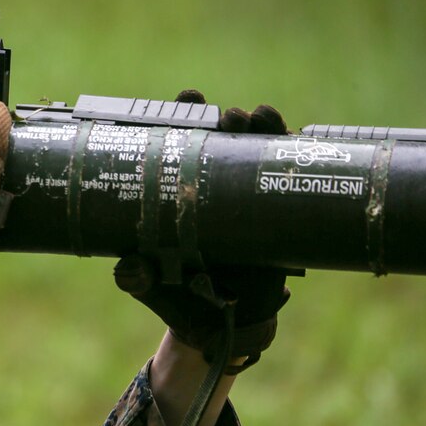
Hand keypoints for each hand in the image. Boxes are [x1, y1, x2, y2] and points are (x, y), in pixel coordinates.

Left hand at [116, 91, 291, 371]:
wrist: (215, 327)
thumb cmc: (175, 295)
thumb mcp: (148, 283)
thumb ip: (135, 275)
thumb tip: (130, 267)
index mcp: (178, 189)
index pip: (182, 139)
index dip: (185, 113)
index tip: (189, 98)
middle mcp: (213, 184)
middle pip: (224, 136)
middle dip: (229, 117)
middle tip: (229, 116)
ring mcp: (247, 196)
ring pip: (258, 148)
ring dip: (261, 125)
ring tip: (258, 117)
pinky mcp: (278, 215)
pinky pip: (288, 179)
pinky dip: (293, 155)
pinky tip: (295, 140)